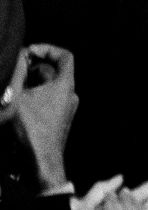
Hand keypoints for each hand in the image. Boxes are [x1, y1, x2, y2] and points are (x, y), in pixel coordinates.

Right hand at [10, 44, 78, 192]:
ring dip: (32, 84)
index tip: (29, 51)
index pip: (65, 56)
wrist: (41, 160)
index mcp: (66, 85)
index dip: (48, 49)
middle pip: (54, 71)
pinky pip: (49, 101)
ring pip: (49, 87)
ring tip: (14, 90)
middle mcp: (71, 94)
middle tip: (15, 71)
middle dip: (33, 69)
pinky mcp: (60, 120)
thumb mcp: (18, 97)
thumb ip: (18, 75)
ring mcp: (67, 108)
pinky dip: (35, 97)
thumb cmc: (32, 128)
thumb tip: (19, 59)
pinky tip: (19, 105)